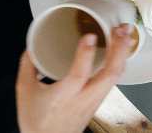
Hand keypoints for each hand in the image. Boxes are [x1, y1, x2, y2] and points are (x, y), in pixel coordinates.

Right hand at [16, 24, 134, 132]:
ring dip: (123, 53)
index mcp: (63, 96)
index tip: (89, 36)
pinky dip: (120, 61)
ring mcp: (96, 99)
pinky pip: (115, 78)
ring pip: (116, 76)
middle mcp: (84, 98)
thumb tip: (31, 47)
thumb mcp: (25, 93)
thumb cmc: (37, 121)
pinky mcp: (101, 99)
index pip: (78, 75)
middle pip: (109, 74)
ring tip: (125, 33)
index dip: (85, 54)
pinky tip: (122, 49)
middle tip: (121, 30)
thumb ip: (28, 67)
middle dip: (119, 50)